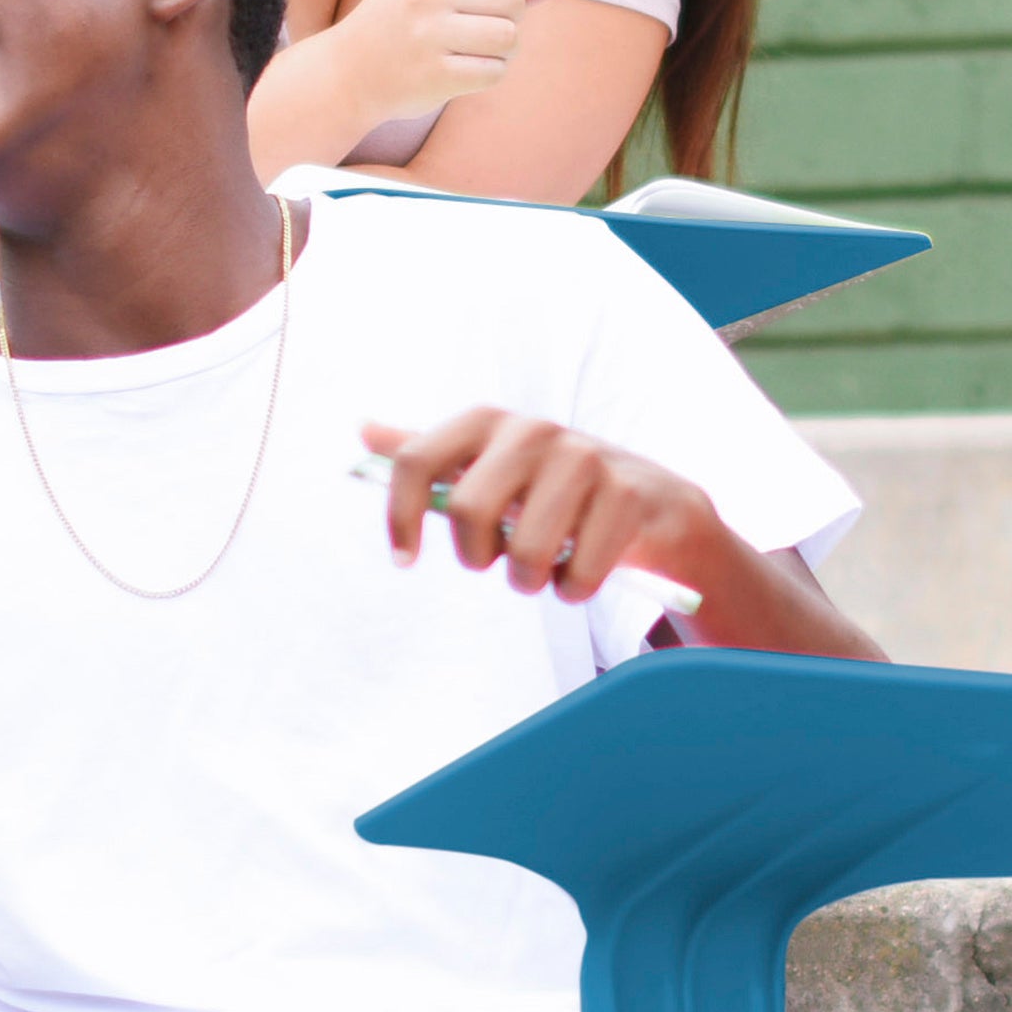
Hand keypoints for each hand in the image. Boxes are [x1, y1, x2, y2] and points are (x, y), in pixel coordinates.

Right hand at [311, 0, 572, 135]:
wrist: (347, 72)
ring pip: (510, 36)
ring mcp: (429, 34)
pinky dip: (489, 73)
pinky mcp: (435, 75)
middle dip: (513, 14)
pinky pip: (495, 72)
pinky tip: (462, 70)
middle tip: (483, 25)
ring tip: (472, 49)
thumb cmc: (399, 20)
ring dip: (504, 48)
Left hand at [361, 406, 734, 603]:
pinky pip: (577, 575)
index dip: (400, 516)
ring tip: (543, 568)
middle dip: (478, 555)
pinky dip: (575, 589)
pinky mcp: (625, 495)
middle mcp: (533, 430)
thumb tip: (362, 430)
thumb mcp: (488, 467)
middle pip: (468, 510)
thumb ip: (430, 455)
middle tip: (497, 559)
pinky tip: (583, 570)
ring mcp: (584, 458)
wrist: (648, 500)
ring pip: (525, 552)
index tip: (403, 560)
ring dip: (530, 580)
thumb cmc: (550, 490)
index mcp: (488, 422)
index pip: (417, 459)